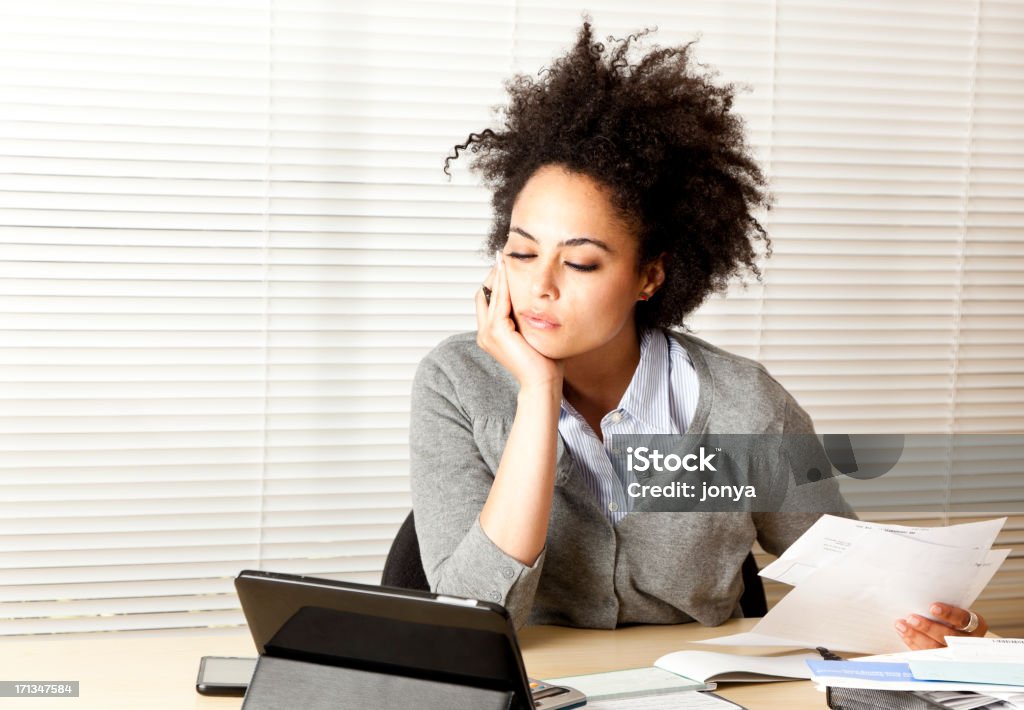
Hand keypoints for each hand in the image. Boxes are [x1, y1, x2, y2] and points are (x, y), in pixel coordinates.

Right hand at [475, 253, 562, 389]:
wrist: (542, 381)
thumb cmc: (543, 362)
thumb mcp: (532, 333)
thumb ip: (527, 318)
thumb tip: (537, 301)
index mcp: (491, 335)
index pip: (487, 301)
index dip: (494, 283)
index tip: (506, 266)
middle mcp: (484, 333)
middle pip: (483, 294)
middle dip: (493, 276)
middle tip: (505, 258)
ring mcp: (487, 333)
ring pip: (489, 294)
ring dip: (498, 275)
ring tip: (506, 258)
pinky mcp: (496, 332)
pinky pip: (499, 301)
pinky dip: (503, 284)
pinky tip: (510, 271)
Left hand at [894, 603, 987, 649]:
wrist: (961, 635)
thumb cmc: (955, 617)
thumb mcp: (957, 610)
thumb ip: (945, 607)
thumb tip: (920, 594)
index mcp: (976, 625)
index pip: (963, 619)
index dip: (948, 613)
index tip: (932, 607)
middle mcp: (969, 641)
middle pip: (948, 636)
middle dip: (928, 627)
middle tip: (911, 618)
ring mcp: (957, 654)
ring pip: (936, 648)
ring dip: (916, 636)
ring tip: (901, 626)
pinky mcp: (944, 660)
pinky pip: (927, 655)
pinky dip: (913, 644)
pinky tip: (904, 634)